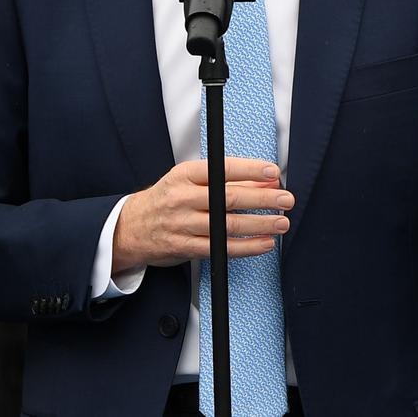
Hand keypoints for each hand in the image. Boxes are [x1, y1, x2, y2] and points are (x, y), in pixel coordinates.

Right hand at [111, 157, 294, 272]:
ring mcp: (182, 224)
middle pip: (228, 198)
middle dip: (262, 199)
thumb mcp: (189, 180)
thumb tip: (264, 180)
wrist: (131, 227)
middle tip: (286, 199)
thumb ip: (225, 179)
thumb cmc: (167, 198)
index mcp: (184, 174)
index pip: (222, 169)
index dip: (250, 170)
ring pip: (227, 225)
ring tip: (281, 222)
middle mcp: (182, 198)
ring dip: (259, 225)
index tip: (273, 172)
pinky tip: (264, 243)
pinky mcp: (185, 247)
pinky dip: (246, 247)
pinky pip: (220, 249)